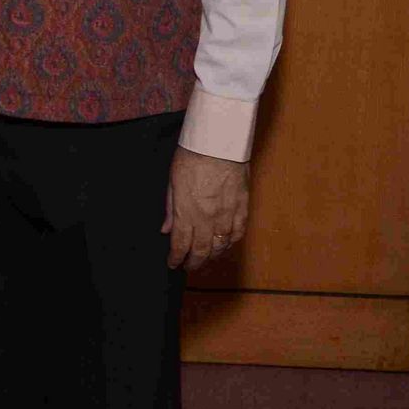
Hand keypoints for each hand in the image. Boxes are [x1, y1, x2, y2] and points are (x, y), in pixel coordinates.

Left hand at [162, 149, 248, 270]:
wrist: (219, 141)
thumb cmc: (192, 156)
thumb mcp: (173, 181)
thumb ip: (170, 209)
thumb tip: (166, 229)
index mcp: (187, 213)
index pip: (181, 245)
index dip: (176, 258)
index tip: (173, 264)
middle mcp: (208, 219)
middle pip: (201, 251)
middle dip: (194, 262)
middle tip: (189, 267)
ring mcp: (227, 215)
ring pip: (221, 246)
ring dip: (212, 256)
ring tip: (206, 259)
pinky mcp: (242, 207)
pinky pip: (238, 233)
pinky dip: (231, 243)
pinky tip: (225, 245)